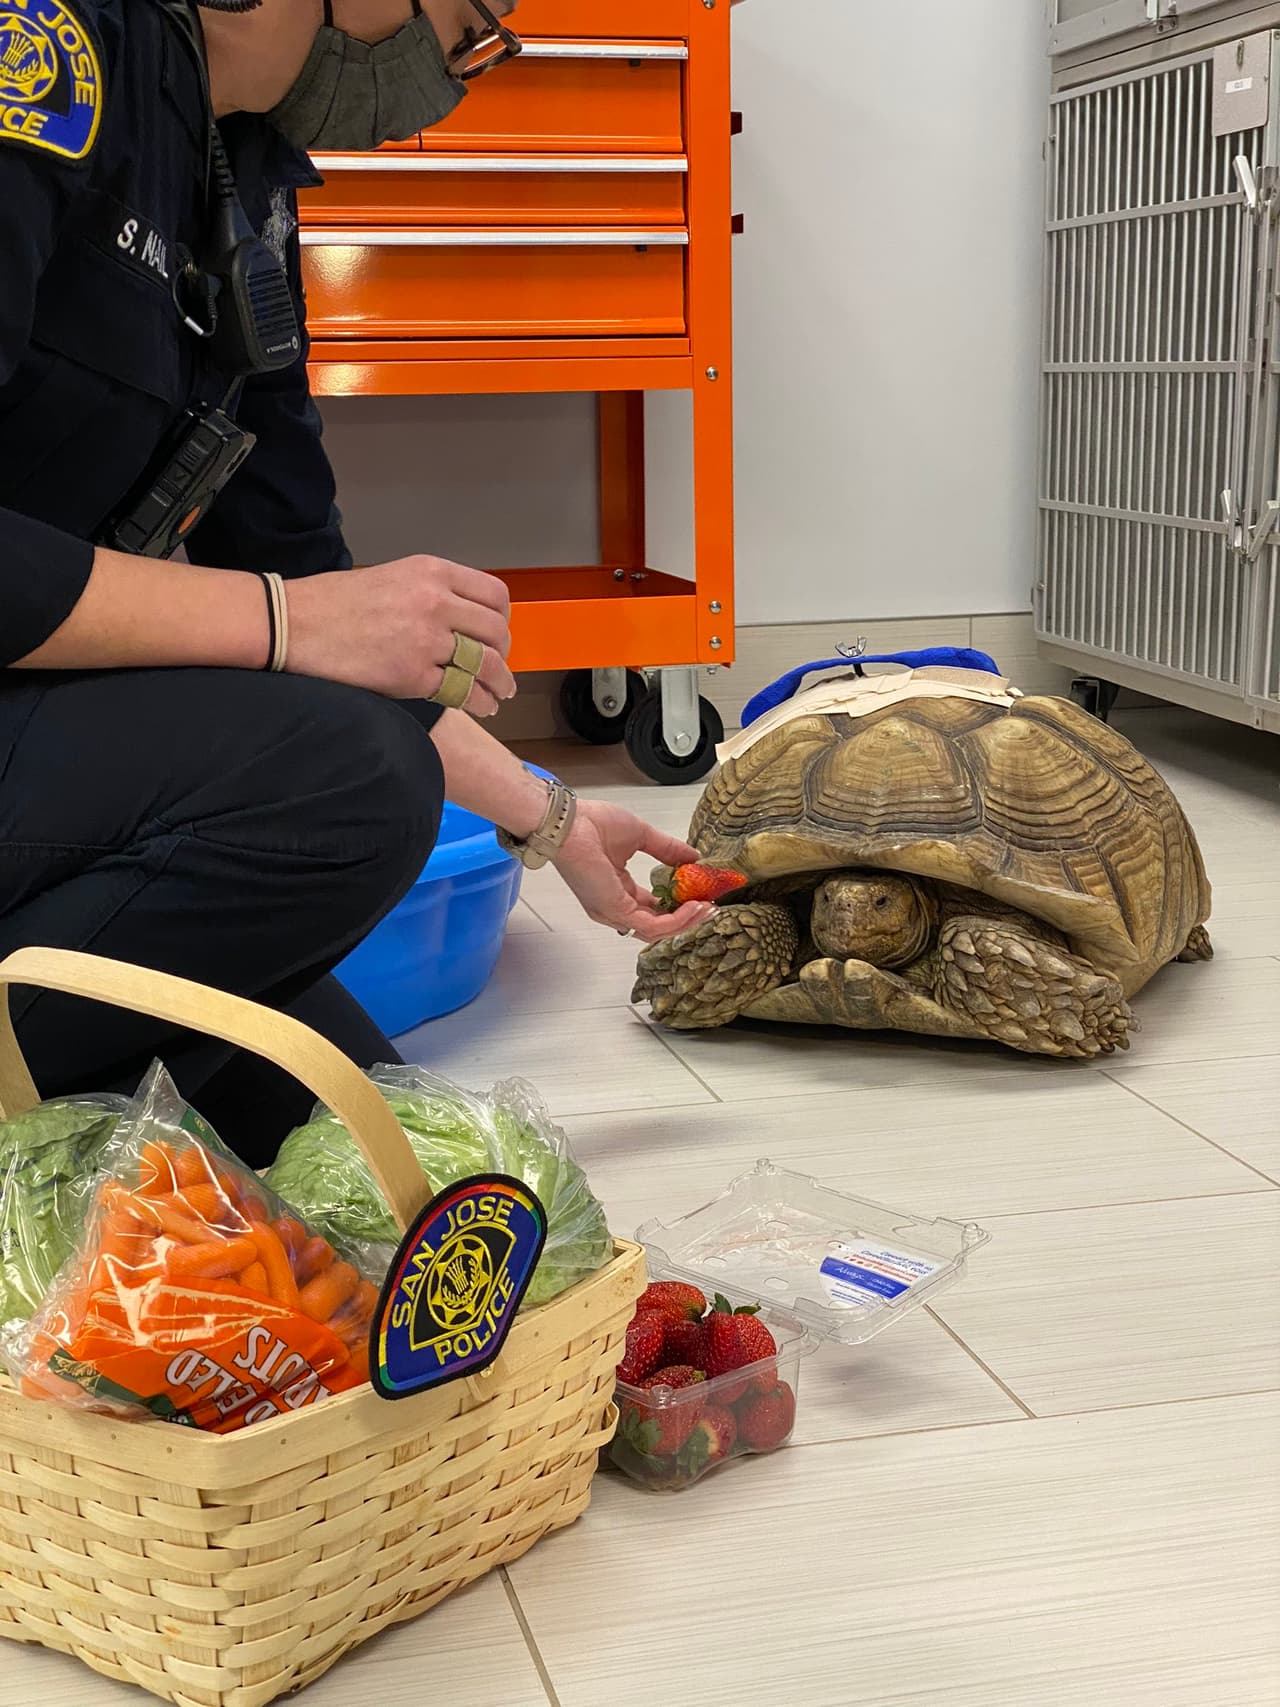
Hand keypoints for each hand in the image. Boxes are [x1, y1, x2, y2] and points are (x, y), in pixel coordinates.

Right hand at [283, 556, 515, 712]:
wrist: (294, 624)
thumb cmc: (335, 603)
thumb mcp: (393, 578)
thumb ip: (432, 593)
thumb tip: (463, 618)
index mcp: (432, 572)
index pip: (494, 595)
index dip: (502, 619)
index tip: (497, 634)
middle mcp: (435, 602)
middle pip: (495, 631)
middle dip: (502, 653)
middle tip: (498, 668)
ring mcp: (426, 640)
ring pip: (486, 663)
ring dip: (500, 682)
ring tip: (501, 692)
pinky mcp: (413, 675)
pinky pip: (462, 692)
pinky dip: (478, 702)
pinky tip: (481, 706)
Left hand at [552, 801, 715, 941]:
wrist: (570, 822)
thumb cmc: (592, 824)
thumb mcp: (641, 836)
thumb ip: (668, 849)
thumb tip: (693, 857)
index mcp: (618, 890)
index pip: (652, 909)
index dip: (678, 906)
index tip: (701, 896)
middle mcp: (614, 906)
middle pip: (657, 926)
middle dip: (687, 919)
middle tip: (710, 907)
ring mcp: (614, 912)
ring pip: (657, 931)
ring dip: (686, 922)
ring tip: (707, 908)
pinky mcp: (616, 911)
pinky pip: (653, 926)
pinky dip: (677, 920)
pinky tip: (694, 906)